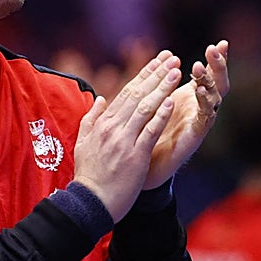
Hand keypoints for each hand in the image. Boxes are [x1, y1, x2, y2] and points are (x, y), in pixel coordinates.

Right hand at [72, 52, 180, 220]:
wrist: (90, 202)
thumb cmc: (89, 175)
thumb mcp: (83, 142)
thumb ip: (91, 119)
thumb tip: (101, 99)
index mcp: (102, 124)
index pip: (125, 92)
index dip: (143, 75)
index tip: (158, 61)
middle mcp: (112, 128)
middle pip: (136, 95)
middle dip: (156, 75)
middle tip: (173, 58)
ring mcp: (123, 141)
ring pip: (144, 108)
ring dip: (161, 88)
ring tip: (177, 72)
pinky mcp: (134, 155)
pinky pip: (149, 131)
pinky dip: (160, 116)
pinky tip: (171, 102)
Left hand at [144, 40, 229, 188]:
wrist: (139, 168)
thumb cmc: (145, 133)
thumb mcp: (149, 103)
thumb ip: (156, 84)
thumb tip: (163, 59)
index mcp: (189, 99)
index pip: (207, 76)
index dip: (215, 61)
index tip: (221, 43)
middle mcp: (198, 110)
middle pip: (217, 84)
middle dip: (218, 67)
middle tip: (214, 49)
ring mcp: (198, 124)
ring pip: (213, 100)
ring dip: (208, 82)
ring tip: (199, 67)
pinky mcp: (193, 138)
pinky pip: (203, 119)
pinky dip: (203, 105)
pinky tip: (199, 92)